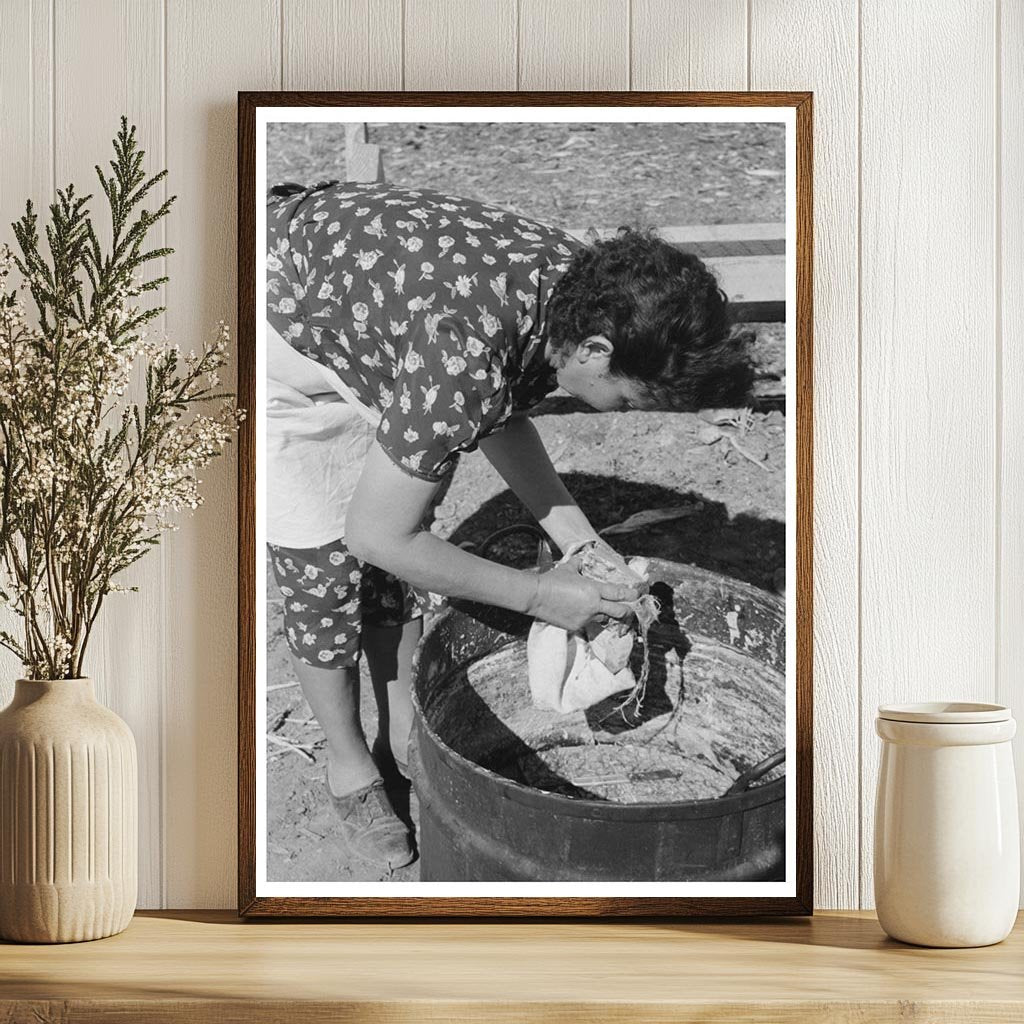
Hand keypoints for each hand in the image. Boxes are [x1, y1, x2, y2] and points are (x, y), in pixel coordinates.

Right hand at [525, 554, 642, 631]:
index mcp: (593, 589)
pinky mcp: (576, 626)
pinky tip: (580, 612)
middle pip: (619, 611)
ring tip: (602, 610)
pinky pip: (588, 623)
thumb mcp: (568, 568)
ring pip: (603, 619)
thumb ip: (579, 564)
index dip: (631, 594)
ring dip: (605, 615)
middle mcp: (593, 605)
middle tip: (630, 609)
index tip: (637, 594)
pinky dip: (587, 618)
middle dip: (627, 611)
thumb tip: (583, 560)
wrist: (536, 596)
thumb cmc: (552, 580)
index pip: (619, 593)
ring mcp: (585, 618)